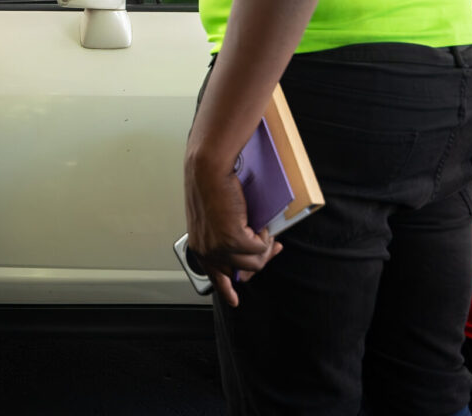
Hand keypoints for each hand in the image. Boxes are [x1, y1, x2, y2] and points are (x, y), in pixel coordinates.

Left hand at [183, 152, 280, 306]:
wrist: (209, 170)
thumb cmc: (211, 187)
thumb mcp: (214, 220)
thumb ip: (224, 238)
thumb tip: (249, 252)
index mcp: (199, 247)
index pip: (213, 277)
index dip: (226, 289)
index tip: (234, 301)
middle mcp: (207, 251)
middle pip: (242, 273)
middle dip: (261, 261)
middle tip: (272, 247)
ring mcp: (220, 248)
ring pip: (254, 264)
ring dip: (265, 249)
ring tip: (264, 232)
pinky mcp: (233, 239)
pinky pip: (260, 250)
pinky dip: (266, 239)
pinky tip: (262, 226)